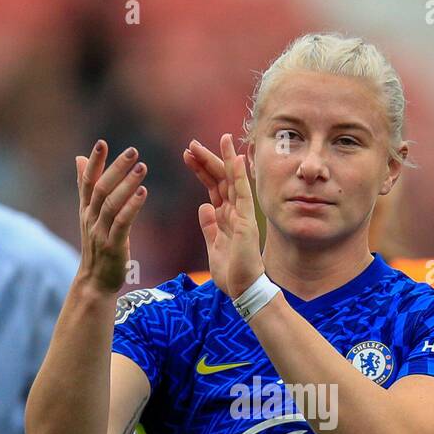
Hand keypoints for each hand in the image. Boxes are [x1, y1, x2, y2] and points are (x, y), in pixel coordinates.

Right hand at [75, 140, 148, 294]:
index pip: (87, 182)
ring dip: (127, 184)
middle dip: (115, 168)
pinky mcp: (113, 246)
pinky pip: (122, 223)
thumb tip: (78, 158)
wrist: (95, 282)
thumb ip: (86, 187)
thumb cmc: (97, 245)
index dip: (93, 162)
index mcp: (85, 210)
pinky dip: (132, 207)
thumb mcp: (89, 215)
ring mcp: (100, 233)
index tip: (101, 143)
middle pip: (100, 189)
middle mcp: (90, 218)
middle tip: (132, 151)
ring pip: (111, 204)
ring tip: (142, 167)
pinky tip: (143, 193)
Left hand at [183, 133, 263, 296]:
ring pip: (230, 181)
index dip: (200, 171)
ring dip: (220, 160)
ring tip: (211, 143)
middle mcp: (234, 212)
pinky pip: (243, 193)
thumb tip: (203, 207)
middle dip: (206, 161)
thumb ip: (209, 226)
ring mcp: (241, 215)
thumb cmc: (231, 272)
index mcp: (225, 217)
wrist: (243, 290)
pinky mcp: (246, 221)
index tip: (188, 156)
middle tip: (190, 144)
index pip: (213, 187)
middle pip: (220, 179)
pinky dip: (239, 175)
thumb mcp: (213, 245)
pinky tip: (235, 158)